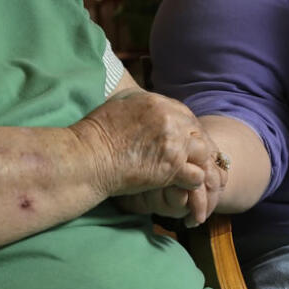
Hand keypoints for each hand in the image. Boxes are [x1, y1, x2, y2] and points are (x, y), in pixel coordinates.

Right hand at [73, 89, 226, 222]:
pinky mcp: (172, 166)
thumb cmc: (94, 133)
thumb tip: (149, 106)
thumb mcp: (119, 104)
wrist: (86, 157)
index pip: (185, 114)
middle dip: (196, 147)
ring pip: (202, 152)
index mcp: (156, 101)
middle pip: (197, 131)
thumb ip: (140, 103)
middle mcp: (169, 117)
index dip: (187, 130)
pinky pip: (197, 175)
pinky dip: (192, 183)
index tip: (184, 142)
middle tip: (192, 161)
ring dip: (197, 164)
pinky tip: (183, 187)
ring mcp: (173, 142)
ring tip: (189, 175)